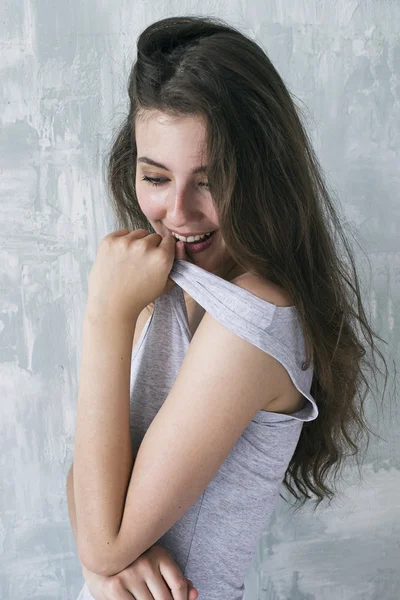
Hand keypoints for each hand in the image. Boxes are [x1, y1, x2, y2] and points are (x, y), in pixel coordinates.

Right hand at [82, 544, 197, 599]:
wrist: (100, 556)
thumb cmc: (133, 564)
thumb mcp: (156, 566)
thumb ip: (174, 579)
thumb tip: (195, 594)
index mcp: (159, 554)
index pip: (178, 585)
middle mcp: (145, 562)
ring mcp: (129, 574)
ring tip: (147, 598)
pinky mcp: (114, 586)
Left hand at [87, 228, 177, 319]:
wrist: (112, 305)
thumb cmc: (140, 296)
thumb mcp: (166, 284)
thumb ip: (177, 262)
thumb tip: (180, 243)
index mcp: (161, 257)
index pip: (169, 240)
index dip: (164, 250)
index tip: (157, 258)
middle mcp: (144, 247)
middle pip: (154, 236)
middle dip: (151, 247)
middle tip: (143, 263)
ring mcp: (125, 243)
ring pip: (139, 233)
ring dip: (137, 242)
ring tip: (131, 260)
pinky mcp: (109, 241)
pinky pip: (122, 233)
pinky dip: (123, 241)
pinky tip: (121, 257)